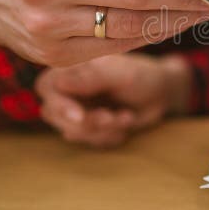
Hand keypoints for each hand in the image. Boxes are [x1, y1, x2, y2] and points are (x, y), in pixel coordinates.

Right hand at [35, 53, 190, 147]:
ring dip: (102, 129)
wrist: (162, 93)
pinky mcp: (89, 127)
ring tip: (125, 117)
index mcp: (71, 68)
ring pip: (72, 131)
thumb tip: (58, 83)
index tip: (80, 116)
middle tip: (111, 117)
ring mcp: (77, 109)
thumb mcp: (120, 74)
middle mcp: (69, 89)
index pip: (46, 87)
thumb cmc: (142, 75)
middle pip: (53, 114)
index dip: (59, 105)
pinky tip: (126, 121)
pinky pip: (90, 141)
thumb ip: (90, 78)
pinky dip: (110, 136)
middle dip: (85, 122)